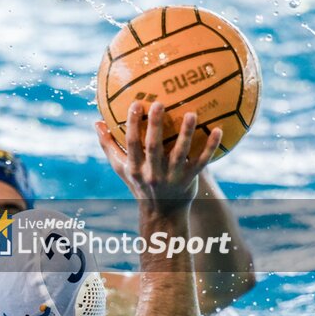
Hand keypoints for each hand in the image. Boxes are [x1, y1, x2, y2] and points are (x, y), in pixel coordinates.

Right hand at [96, 101, 221, 212]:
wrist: (162, 212)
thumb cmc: (139, 184)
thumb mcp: (122, 168)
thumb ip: (109, 146)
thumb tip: (97, 122)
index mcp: (136, 168)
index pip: (132, 144)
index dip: (132, 124)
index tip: (135, 104)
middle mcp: (153, 173)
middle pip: (154, 147)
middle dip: (155, 125)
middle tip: (159, 103)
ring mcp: (173, 177)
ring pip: (180, 153)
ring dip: (186, 134)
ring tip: (191, 113)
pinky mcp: (190, 179)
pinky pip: (202, 161)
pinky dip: (210, 147)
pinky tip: (217, 130)